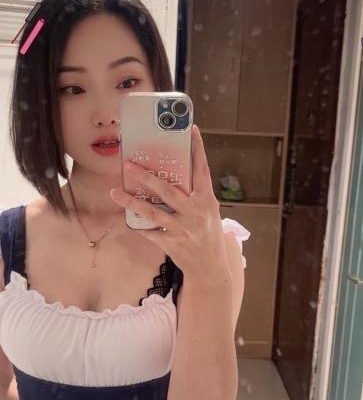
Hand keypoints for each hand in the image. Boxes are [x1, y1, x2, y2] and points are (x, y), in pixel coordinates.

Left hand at [110, 124, 228, 280]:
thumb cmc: (208, 236)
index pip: (202, 170)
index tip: (191, 130)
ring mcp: (182, 229)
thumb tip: (175, 174)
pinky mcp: (171, 244)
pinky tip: (124, 217)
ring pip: (153, 212)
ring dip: (132, 201)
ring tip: (114, 191)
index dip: (197, 149)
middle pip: (168, 190)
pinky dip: (136, 224)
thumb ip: (195, 196)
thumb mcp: (209, 213)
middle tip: (129, 164)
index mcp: (207, 201)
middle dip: (147, 176)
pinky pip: (149, 231)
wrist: (210, 269)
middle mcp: (195, 213)